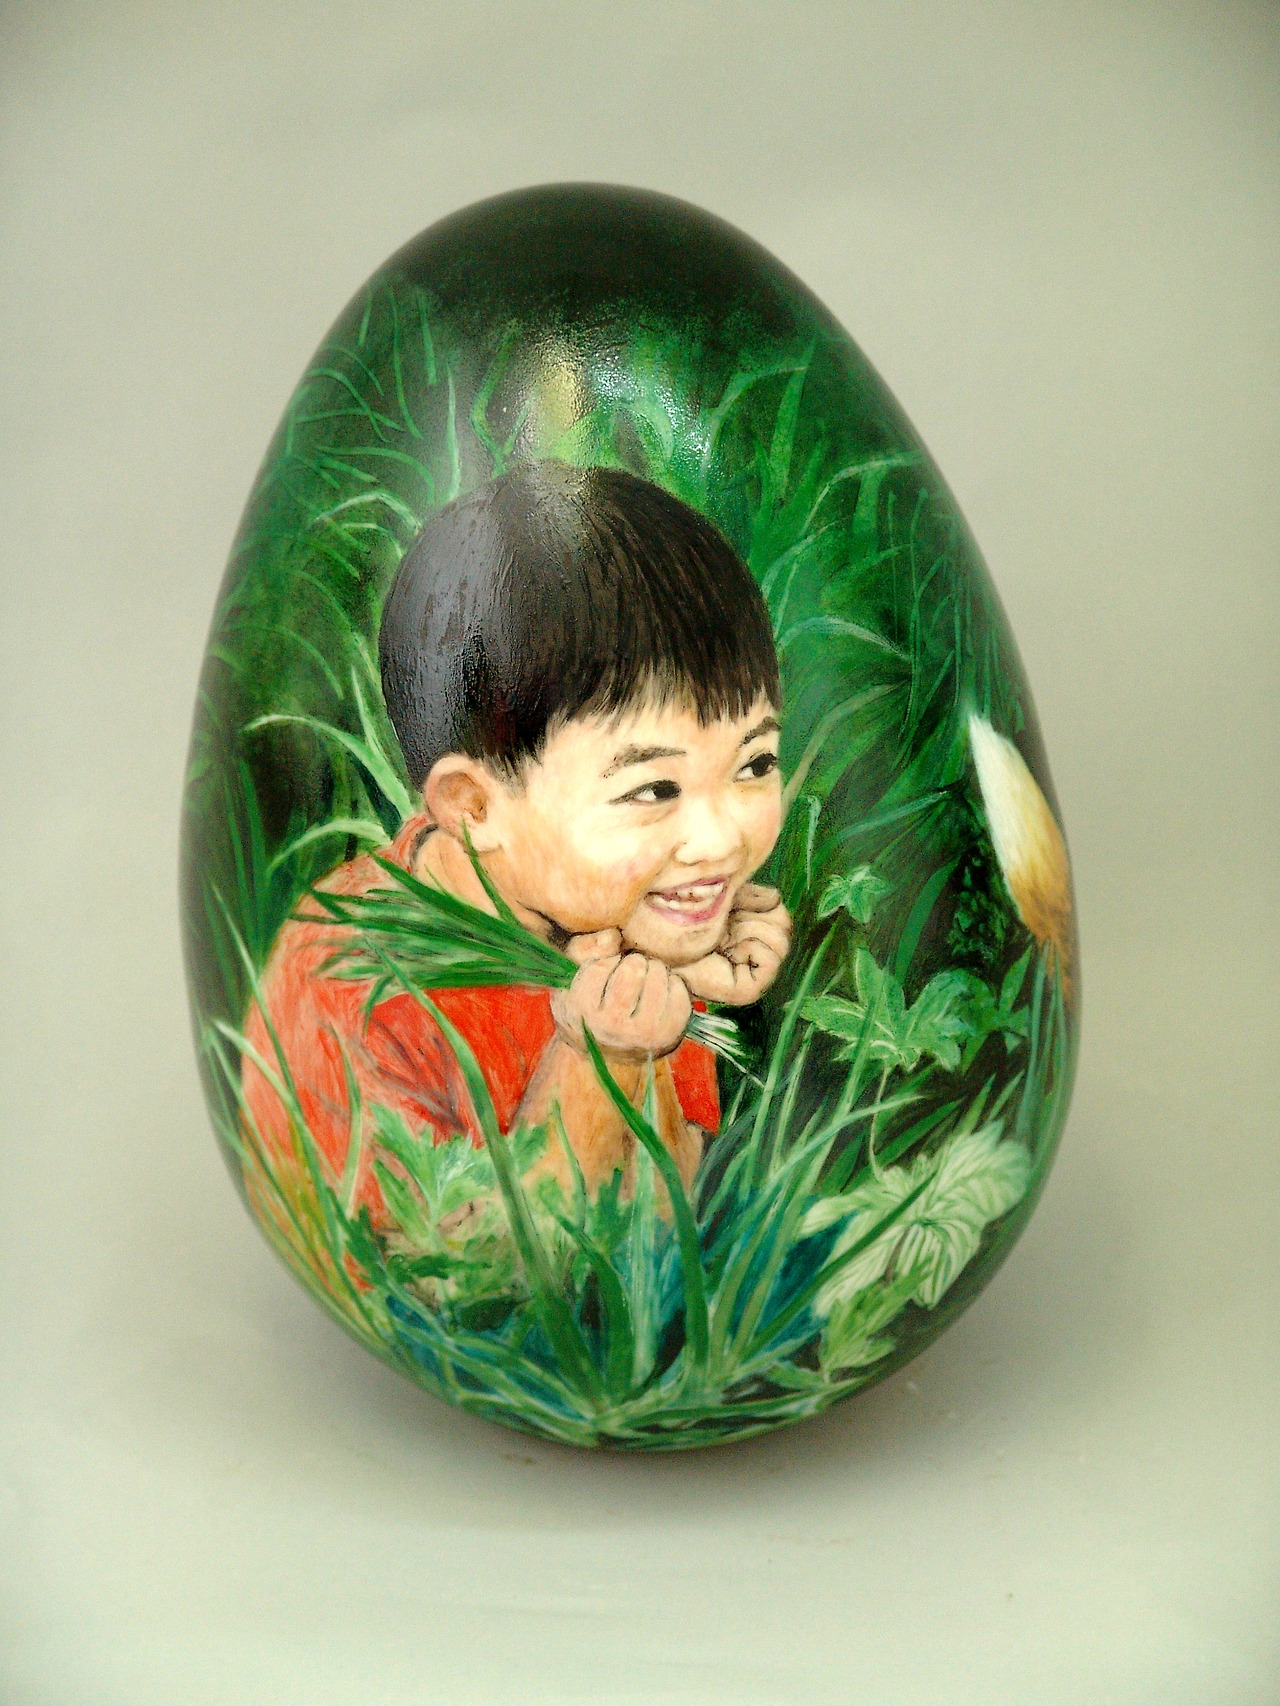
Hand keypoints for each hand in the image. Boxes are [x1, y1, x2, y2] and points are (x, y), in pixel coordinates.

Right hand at [551, 929, 692, 1059]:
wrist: (607, 1057)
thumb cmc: (588, 1010)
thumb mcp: (569, 982)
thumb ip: (581, 950)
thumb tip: (613, 937)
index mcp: (581, 1013)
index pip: (600, 966)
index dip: (607, 960)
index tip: (608, 970)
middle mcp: (612, 1027)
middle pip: (632, 970)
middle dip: (634, 961)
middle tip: (632, 970)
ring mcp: (643, 1034)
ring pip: (657, 976)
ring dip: (654, 968)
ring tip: (647, 977)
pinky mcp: (669, 1035)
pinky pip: (678, 991)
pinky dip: (672, 983)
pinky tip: (662, 990)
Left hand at [677, 884, 791, 1005]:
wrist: (656, 948)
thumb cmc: (680, 923)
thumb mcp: (722, 899)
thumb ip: (750, 896)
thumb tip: (774, 898)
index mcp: (750, 930)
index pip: (777, 907)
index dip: (756, 899)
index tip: (729, 905)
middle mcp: (756, 953)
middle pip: (784, 923)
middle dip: (751, 915)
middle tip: (724, 925)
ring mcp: (754, 975)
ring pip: (781, 940)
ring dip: (749, 930)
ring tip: (724, 938)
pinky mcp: (748, 990)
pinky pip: (771, 960)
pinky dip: (748, 948)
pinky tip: (726, 951)